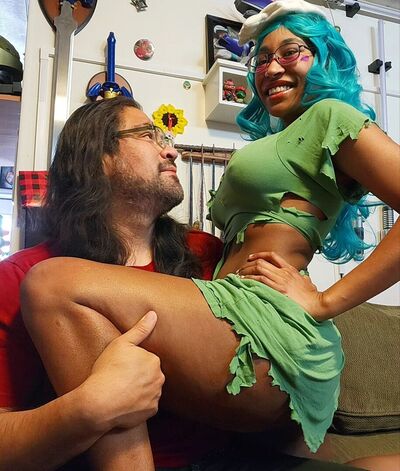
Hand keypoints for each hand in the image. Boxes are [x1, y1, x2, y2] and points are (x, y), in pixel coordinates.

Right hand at [81, 311, 164, 430]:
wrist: (99, 403)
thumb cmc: (107, 369)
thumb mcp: (121, 343)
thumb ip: (140, 328)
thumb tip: (153, 314)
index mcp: (154, 360)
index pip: (146, 360)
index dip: (131, 363)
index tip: (119, 367)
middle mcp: (159, 378)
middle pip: (149, 375)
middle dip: (138, 377)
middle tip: (119, 379)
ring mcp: (156, 396)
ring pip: (149, 391)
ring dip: (139, 391)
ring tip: (121, 392)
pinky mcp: (150, 413)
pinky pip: (146, 407)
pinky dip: (138, 406)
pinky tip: (124, 404)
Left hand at [237, 252, 326, 319]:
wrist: (318, 304)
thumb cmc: (313, 296)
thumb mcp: (308, 283)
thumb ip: (304, 279)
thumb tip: (305, 278)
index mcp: (290, 269)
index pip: (272, 256)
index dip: (259, 255)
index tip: (250, 258)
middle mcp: (283, 273)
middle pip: (261, 262)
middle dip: (248, 265)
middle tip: (239, 270)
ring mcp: (280, 280)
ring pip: (258, 269)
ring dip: (246, 272)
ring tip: (238, 276)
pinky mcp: (278, 289)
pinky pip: (260, 280)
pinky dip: (250, 279)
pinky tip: (243, 282)